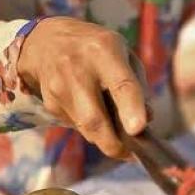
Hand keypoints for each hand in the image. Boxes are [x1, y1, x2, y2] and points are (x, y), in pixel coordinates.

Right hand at [17, 17, 147, 157]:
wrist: (47, 41)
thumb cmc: (97, 49)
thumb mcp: (123, 54)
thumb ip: (138, 85)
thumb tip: (147, 120)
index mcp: (104, 51)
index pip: (120, 84)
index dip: (131, 109)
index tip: (138, 129)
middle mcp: (78, 69)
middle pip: (95, 119)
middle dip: (115, 144)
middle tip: (130, 154)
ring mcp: (59, 87)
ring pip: (86, 129)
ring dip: (105, 138)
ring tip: (117, 131)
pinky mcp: (49, 102)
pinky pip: (76, 125)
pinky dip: (91, 128)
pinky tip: (94, 112)